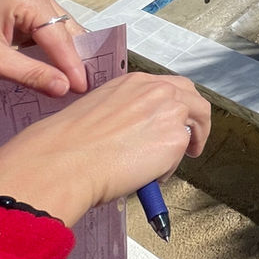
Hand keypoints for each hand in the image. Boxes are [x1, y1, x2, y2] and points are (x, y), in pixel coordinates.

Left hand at [0, 0, 88, 96]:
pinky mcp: (21, 27)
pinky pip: (44, 45)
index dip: (72, 65)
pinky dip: (49, 63)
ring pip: (58, 41)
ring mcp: (29, 13)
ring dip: (63, 64)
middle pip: (66, 36)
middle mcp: (35, 2)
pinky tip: (55, 79)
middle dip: (73, 62)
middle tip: (86, 91)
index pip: (60, 37)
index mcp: (30, 1)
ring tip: (75, 88)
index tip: (82, 90)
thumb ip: (30, 73)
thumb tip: (66, 88)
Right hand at [0, 73, 209, 227]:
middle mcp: (158, 90)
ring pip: (196, 125)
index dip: (176, 105)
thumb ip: (126, 112)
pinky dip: (169, 167)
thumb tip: (136, 133)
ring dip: (190, 142)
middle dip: (197, 119)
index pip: (170, 87)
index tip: (174, 119)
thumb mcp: (99, 109)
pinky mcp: (176, 139)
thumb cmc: (66, 144)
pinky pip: (181, 155)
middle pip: (195, 100)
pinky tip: (150, 178)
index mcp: (135, 81)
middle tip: (192, 139)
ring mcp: (171, 113)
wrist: (61, 162)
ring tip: (178, 161)